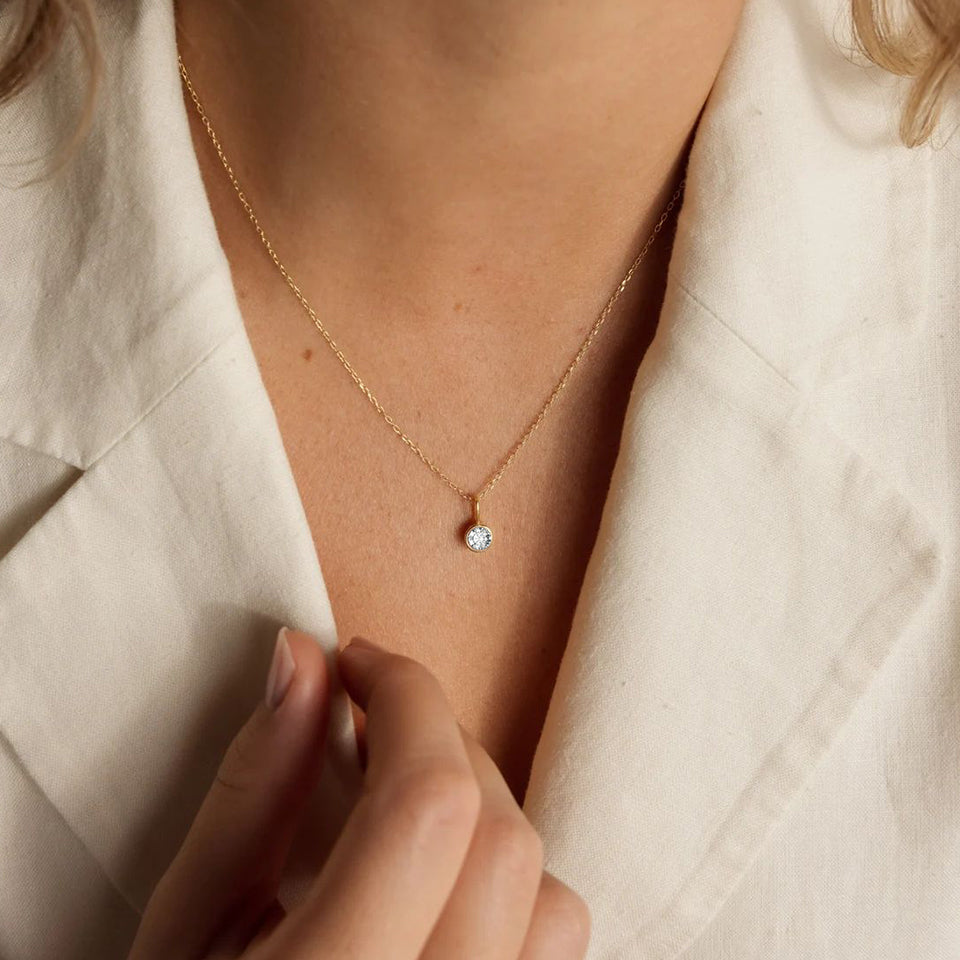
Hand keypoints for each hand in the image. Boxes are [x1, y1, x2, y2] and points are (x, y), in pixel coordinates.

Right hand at [128, 628, 590, 958]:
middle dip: (443, 741)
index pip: (428, 805)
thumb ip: (255, 787)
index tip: (359, 665)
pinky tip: (440, 872)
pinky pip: (551, 948)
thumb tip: (301, 659)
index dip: (407, 701)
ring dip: (486, 813)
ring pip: (549, 896)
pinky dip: (510, 882)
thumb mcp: (189, 924)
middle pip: (500, 837)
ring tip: (406, 795)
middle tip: (372, 717)